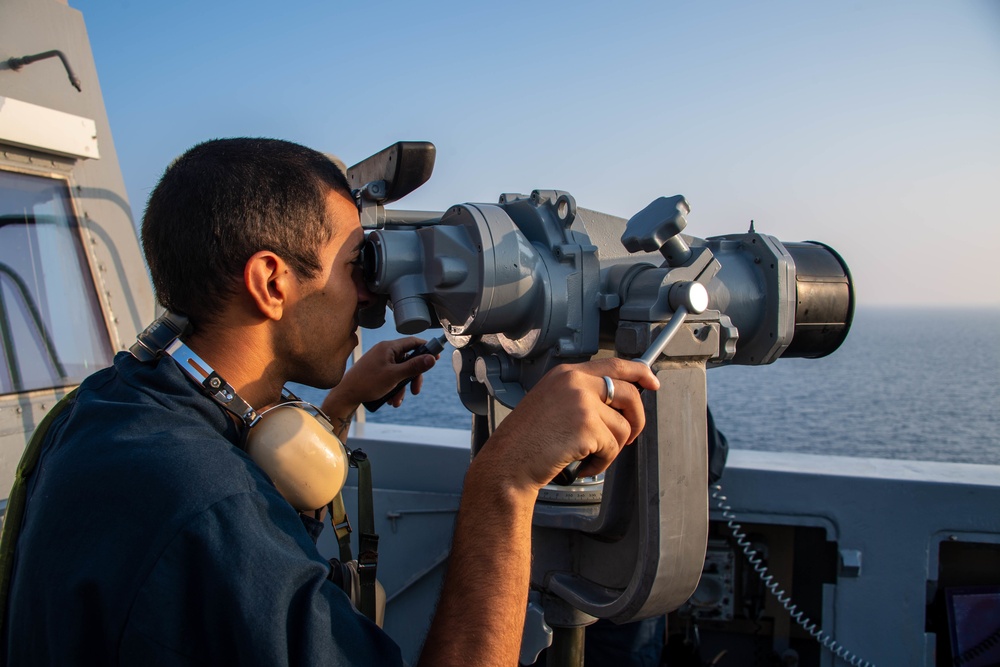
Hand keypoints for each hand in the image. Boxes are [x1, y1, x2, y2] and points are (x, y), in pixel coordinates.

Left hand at [322, 337, 436, 415]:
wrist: (345, 395)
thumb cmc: (367, 383)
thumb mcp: (394, 376)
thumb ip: (414, 366)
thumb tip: (432, 358)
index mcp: (389, 347)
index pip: (413, 342)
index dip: (426, 349)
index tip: (436, 358)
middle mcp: (384, 351)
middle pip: (408, 360)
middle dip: (412, 377)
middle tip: (416, 390)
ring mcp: (380, 361)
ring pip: (400, 372)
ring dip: (402, 387)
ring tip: (396, 401)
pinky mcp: (376, 370)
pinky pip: (391, 377)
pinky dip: (393, 388)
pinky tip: (390, 400)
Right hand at [476, 358, 658, 492]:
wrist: (507, 463)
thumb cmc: (526, 441)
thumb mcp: (552, 403)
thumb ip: (582, 396)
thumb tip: (619, 405)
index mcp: (567, 373)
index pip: (614, 364)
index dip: (639, 372)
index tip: (652, 382)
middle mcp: (575, 381)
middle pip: (630, 393)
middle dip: (636, 420)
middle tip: (627, 439)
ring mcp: (581, 401)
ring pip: (623, 426)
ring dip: (611, 450)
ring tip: (588, 458)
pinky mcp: (586, 425)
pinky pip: (613, 447)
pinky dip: (601, 464)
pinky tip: (582, 467)